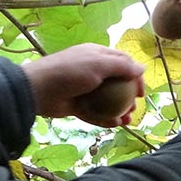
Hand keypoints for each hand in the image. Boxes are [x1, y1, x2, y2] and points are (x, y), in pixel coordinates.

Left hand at [21, 43, 145, 126]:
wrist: (39, 89)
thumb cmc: (70, 71)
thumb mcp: (99, 64)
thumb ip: (122, 66)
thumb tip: (142, 68)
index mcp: (97, 56)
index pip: (122, 63)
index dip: (135, 76)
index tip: (141, 92)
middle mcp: (92, 71)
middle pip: (116, 84)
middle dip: (128, 97)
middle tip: (134, 109)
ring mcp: (84, 89)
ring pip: (107, 101)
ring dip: (119, 111)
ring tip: (127, 121)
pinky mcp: (77, 105)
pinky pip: (95, 112)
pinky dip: (105, 118)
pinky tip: (115, 124)